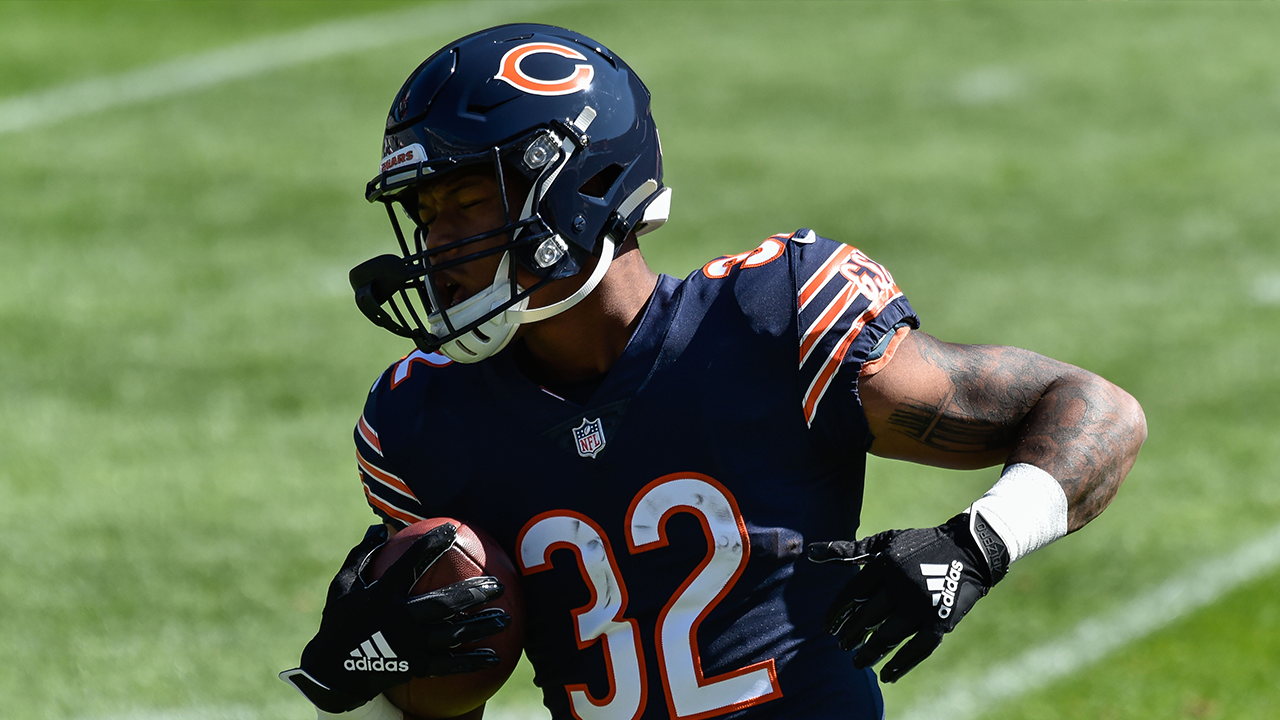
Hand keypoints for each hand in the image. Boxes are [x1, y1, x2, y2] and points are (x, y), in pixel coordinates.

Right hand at [281, 524, 509, 712]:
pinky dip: (471, 661)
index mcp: (381, 595)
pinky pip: (448, 665)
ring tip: (506, 617)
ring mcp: (408, 646)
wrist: (330, 672)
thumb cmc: (338, 622)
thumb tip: (380, 527)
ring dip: (481, 626)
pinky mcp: (413, 667)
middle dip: (472, 593)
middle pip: (442, 604)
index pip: (410, 563)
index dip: (431, 545)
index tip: (453, 530)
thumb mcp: (342, 585)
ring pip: (451, 635)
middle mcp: (398, 619)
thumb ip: (362, 555)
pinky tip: (494, 656)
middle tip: (498, 584)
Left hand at [806, 512, 1007, 682]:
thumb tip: (810, 552)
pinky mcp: (941, 619)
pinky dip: (902, 664)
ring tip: (857, 663)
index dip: (837, 613)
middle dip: (851, 635)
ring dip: (871, 653)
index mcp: (885, 564)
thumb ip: (848, 550)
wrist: (969, 550)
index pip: (852, 594)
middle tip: (842, 646)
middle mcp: (901, 584)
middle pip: (868, 617)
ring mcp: (922, 603)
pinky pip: (919, 648)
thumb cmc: (919, 546)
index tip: (827, 629)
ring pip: (889, 635)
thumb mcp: (884, 542)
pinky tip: (888, 675)